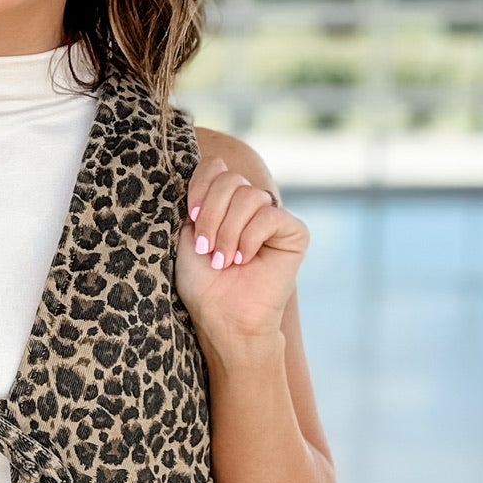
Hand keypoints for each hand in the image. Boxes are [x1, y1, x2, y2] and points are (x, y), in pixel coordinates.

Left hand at [174, 155, 306, 346]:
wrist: (224, 317)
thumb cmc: (203, 283)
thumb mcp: (188, 235)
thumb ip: (200, 199)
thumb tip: (215, 165)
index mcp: (224, 202)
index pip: (215, 167)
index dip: (200, 187)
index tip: (191, 218)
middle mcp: (249, 205)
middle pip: (230, 179)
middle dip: (211, 214)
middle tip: (206, 249)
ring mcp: (272, 217)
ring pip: (249, 195)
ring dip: (228, 231)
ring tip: (224, 260)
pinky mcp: (294, 232)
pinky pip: (269, 215)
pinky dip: (249, 239)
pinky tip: (244, 260)